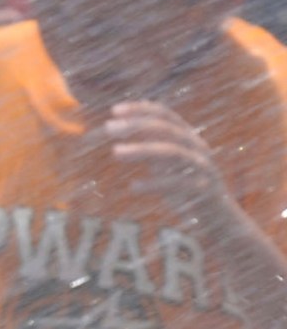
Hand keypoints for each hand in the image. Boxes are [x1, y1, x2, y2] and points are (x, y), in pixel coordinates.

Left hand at [104, 100, 236, 226]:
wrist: (218, 218)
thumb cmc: (187, 187)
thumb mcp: (168, 162)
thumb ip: (153, 142)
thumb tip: (131, 119)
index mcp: (189, 139)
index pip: (166, 115)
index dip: (141, 110)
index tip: (114, 110)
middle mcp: (198, 148)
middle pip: (168, 130)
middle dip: (138, 126)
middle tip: (109, 128)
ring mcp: (203, 168)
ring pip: (173, 152)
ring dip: (142, 150)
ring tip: (115, 152)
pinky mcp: (204, 191)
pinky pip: (179, 184)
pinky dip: (155, 184)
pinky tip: (134, 187)